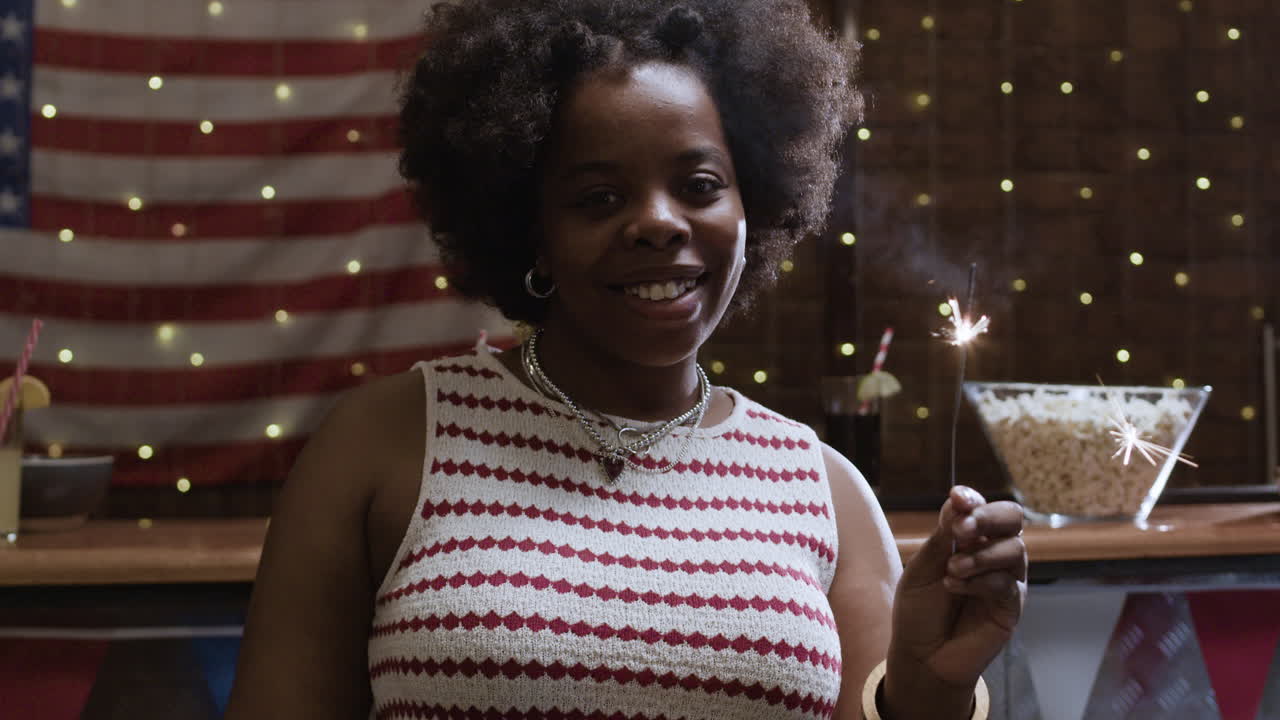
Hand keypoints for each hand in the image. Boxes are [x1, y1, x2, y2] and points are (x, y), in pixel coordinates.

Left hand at [886, 486, 1026, 708]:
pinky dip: (979, 581)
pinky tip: (954, 587)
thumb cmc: (919, 609)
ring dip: (980, 555)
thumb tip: (958, 499)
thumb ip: (943, 536)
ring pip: (1013, 549)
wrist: (920, 654)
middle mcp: (993, 554)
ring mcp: (1006, 579)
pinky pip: (1007, 583)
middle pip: (1012, 518)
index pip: (982, 507)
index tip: (957, 497)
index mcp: (970, 539)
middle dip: (987, 517)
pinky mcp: (1011, 607)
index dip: (973, 498)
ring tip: (952, 569)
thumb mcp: (923, 567)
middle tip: (962, 529)